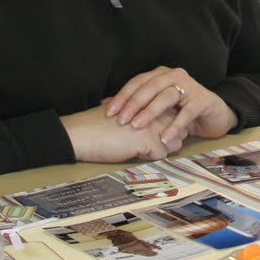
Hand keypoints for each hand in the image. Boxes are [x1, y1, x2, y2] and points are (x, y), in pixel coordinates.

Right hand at [61, 105, 175, 162]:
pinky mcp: (148, 139)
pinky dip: (152, 158)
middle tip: (149, 144)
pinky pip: (162, 154)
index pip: (173, 114)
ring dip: (163, 149)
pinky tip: (136, 153)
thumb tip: (138, 114)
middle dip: (169, 139)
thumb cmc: (95, 124)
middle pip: (179, 128)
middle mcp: (153, 110)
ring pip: (175, 141)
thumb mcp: (120, 109)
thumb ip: (135, 109)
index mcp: (147, 102)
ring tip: (143, 148)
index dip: (166, 127)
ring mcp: (152, 124)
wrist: (81, 134)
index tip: (153, 133)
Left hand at [105, 66, 236, 146]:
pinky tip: (165, 138)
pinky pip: (186, 113)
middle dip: (133, 104)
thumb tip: (104, 106)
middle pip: (150, 88)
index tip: (109, 112)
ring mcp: (190, 86)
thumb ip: (136, 104)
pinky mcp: (202, 100)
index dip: (122, 96)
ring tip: (137, 126)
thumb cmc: (181, 110)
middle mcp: (174, 76)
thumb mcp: (157, 106)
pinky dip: (175, 126)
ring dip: (150, 112)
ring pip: (166, 97)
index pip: (137, 82)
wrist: (214, 114)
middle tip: (121, 120)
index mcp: (161, 74)